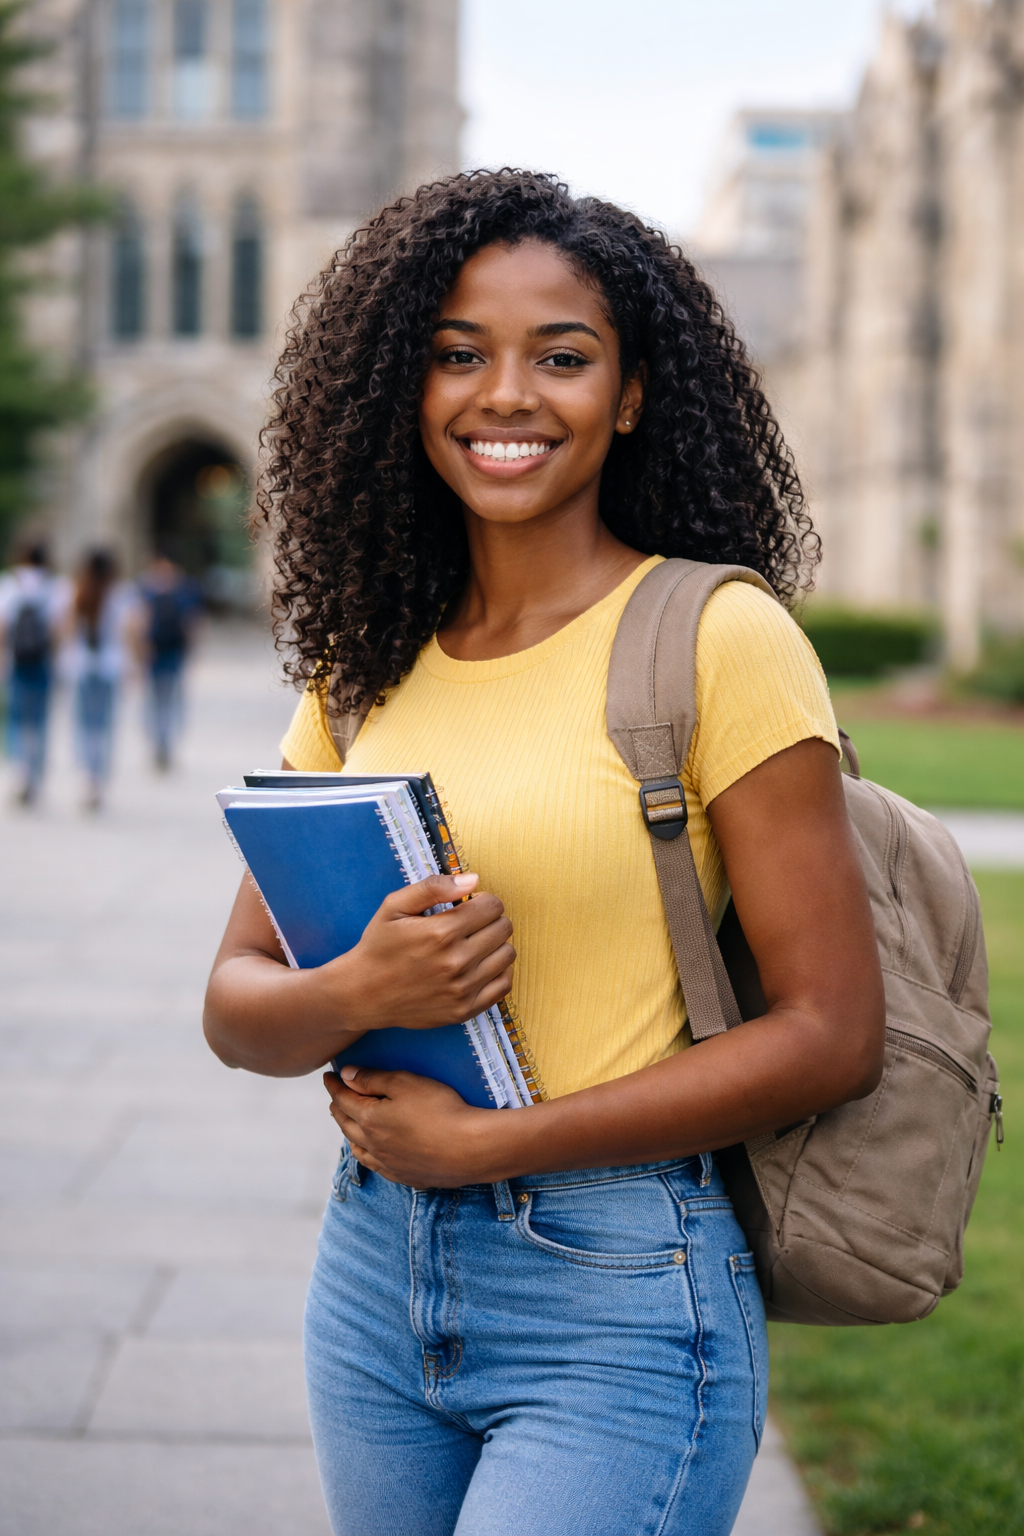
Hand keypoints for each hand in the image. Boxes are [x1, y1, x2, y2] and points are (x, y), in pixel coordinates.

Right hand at [317, 872, 515, 1035]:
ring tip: (475, 943)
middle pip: (503, 928)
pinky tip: (481, 965)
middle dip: (491, 919)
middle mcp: (456, 962)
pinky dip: (499, 971)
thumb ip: (433, 887)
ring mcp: (462, 989)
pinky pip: (504, 985)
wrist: (363, 993)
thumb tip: (473, 880)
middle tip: (472, 923)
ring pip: (507, 955)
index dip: (484, 900)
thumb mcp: (395, 906)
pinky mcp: (464, 1010)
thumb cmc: (379, 946)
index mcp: (441, 932)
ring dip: (496, 944)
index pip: (493, 907)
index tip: (470, 905)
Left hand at [325, 1065, 498, 1186]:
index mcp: (369, 1119)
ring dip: (349, 1132)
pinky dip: (366, 1153)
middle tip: (335, 1097)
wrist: (469, 1149)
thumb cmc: (439, 1109)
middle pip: (346, 1124)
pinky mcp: (404, 1176)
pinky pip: (375, 1165)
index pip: (343, 1099)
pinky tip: (372, 1152)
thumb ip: (372, 1079)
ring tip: (348, 1123)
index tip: (329, 1076)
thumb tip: (346, 1076)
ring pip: (358, 1147)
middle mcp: (372, 1144)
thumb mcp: (405, 1083)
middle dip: (337, 1107)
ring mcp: (388, 1164)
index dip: (334, 1085)